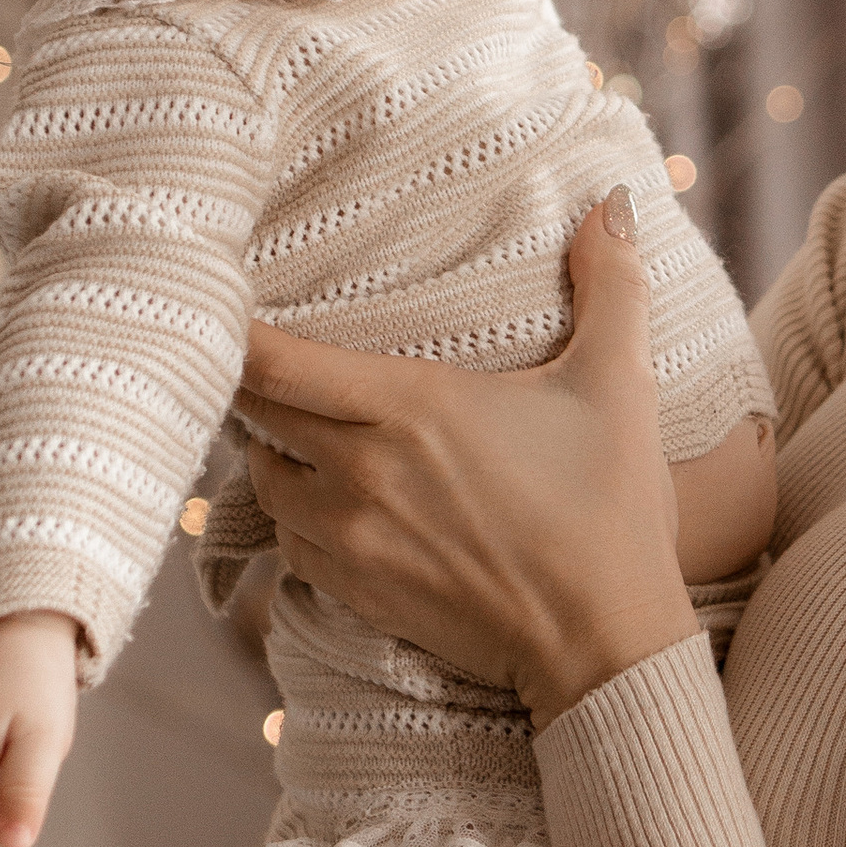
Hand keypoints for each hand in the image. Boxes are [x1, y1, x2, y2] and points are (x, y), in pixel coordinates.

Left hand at [236, 196, 695, 725]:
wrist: (601, 641)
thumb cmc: (610, 507)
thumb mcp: (620, 383)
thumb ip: (612, 284)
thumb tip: (614, 204)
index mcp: (411, 406)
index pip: (276, 359)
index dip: (237, 327)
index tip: (225, 298)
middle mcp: (361, 468)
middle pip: (255, 411)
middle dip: (249, 379)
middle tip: (255, 351)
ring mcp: (350, 536)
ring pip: (264, 478)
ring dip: (270, 448)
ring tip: (292, 424)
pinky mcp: (353, 590)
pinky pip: (287, 541)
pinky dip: (293, 514)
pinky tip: (323, 498)